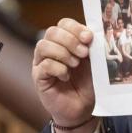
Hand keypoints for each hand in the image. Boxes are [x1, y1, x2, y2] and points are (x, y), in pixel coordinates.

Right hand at [33, 18, 95, 132]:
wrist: (83, 108)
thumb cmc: (87, 83)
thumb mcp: (93, 62)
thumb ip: (91, 47)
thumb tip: (91, 35)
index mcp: (65, 42)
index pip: (63, 24)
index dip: (75, 28)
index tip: (89, 38)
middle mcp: (51, 49)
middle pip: (52, 32)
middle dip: (70, 40)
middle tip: (84, 53)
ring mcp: (42, 63)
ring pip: (43, 46)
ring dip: (63, 53)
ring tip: (75, 64)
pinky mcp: (39, 78)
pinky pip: (44, 65)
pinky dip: (58, 68)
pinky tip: (67, 76)